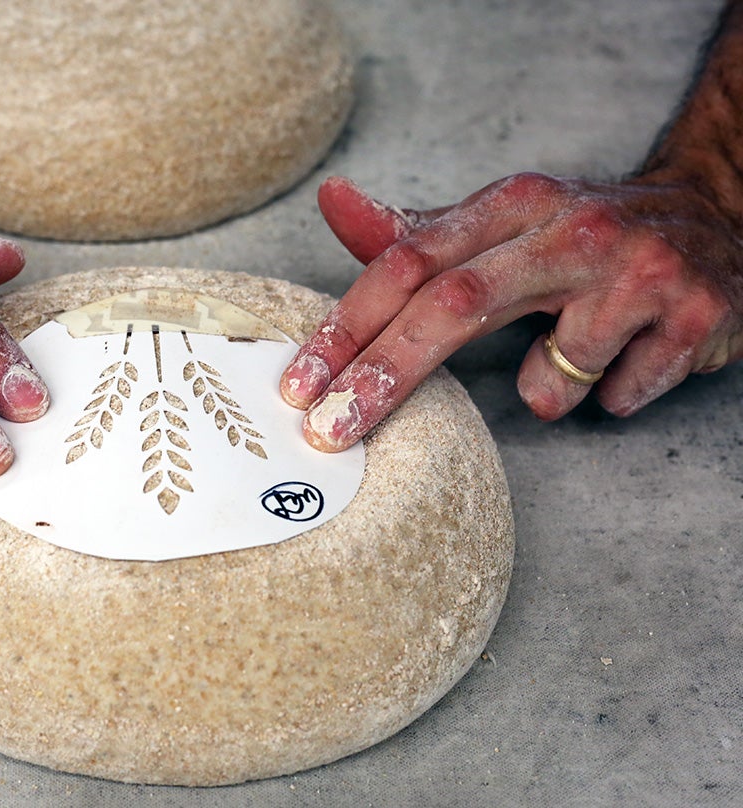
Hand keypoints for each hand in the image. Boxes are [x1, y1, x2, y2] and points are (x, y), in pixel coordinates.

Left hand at [280, 174, 742, 449]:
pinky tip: (631, 357)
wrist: (720, 218)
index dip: (349, 325)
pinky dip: (609, 393)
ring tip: (575, 355)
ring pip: (551, 372)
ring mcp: (637, 271)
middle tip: (331, 430)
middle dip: (383, 376)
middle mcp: (570, 229)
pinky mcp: (693, 316)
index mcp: (514, 204)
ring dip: (548, 386)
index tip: (302, 382)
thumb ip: (417, 231)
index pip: (410, 263)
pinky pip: (616, 394)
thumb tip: (333, 203)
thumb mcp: (502, 221)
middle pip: (453, 307)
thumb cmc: (583, 235)